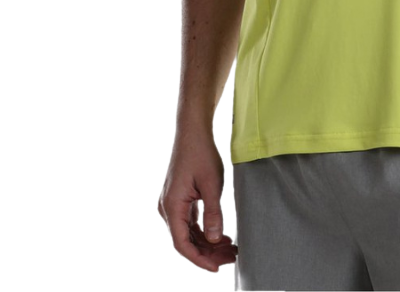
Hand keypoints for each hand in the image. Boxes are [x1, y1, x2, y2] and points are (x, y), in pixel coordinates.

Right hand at [158, 129, 237, 271]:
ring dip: (207, 242)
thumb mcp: (212, 184)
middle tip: (232, 257)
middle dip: (208, 252)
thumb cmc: (201, 153)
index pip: (182, 244)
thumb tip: (214, 239)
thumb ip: (213, 213)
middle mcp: (167, 208)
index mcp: (171, 206)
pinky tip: (221, 234)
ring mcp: (172, 203)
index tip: (217, 267)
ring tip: (230, 248)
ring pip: (188, 232)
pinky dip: (204, 230)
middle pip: (186, 240)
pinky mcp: (179, 198)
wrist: (192, 131)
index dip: (199, 259)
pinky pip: (189, 221)